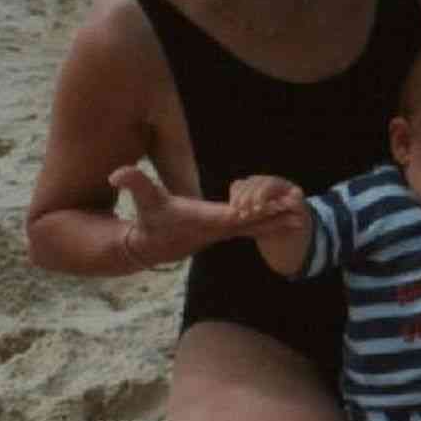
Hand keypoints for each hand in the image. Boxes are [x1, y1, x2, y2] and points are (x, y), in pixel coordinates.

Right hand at [108, 165, 301, 264]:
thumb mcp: (143, 199)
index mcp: (205, 219)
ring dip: (279, 222)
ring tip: (304, 216)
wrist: (152, 246)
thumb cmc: (150, 220)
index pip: (232, 214)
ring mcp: (224, 232)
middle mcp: (219, 228)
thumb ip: (133, 183)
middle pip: (253, 222)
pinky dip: (271, 223)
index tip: (270, 206)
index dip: (251, 210)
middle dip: (275, 215)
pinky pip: (254, 228)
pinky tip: (288, 220)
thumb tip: (116, 174)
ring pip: (257, 227)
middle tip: (301, 210)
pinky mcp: (226, 231)